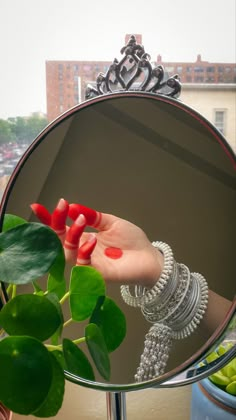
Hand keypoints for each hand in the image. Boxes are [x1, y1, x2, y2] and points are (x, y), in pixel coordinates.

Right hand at [31, 199, 162, 285]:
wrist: (150, 256)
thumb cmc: (131, 241)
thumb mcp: (111, 222)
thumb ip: (93, 216)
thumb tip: (73, 207)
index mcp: (83, 238)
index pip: (61, 229)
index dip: (49, 219)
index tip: (36, 206)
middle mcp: (81, 251)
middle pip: (59, 241)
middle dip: (55, 224)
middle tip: (61, 207)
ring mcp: (88, 263)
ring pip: (68, 253)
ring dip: (72, 235)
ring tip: (82, 220)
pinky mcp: (97, 275)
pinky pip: (83, 266)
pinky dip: (85, 252)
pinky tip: (91, 240)